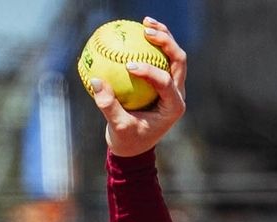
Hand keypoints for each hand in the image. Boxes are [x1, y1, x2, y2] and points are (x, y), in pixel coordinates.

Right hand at [89, 17, 187, 157]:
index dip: (150, 71)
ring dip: (162, 36)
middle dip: (166, 43)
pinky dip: (148, 44)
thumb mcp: (117, 128)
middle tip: (146, 32)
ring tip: (144, 22)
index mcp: (173, 106)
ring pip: (173, 55)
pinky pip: (159, 57)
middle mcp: (178, 93)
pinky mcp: (164, 80)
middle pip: (179, 61)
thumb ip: (108, 106)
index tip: (128, 65)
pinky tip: (134, 30)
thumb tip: (97, 82)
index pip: (166, 82)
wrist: (135, 145)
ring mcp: (173, 85)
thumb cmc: (128, 139)